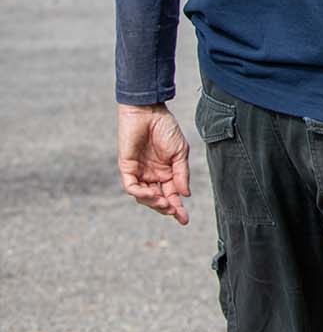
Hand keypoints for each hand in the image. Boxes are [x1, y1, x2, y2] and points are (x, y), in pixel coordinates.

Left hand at [118, 103, 191, 224]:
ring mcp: (139, 172)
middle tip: (175, 213)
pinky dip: (141, 193)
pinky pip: (132, 186)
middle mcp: (152, 175)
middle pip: (157, 199)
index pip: (171, 194)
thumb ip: (182, 173)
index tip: (185, 220)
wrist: (149, 112)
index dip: (178, 207)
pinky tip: (152, 194)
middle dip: (166, 209)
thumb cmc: (166, 128)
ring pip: (144, 196)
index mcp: (166, 172)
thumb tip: (185, 194)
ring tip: (165, 204)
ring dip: (154, 203)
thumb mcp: (180, 152)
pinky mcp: (127, 168)